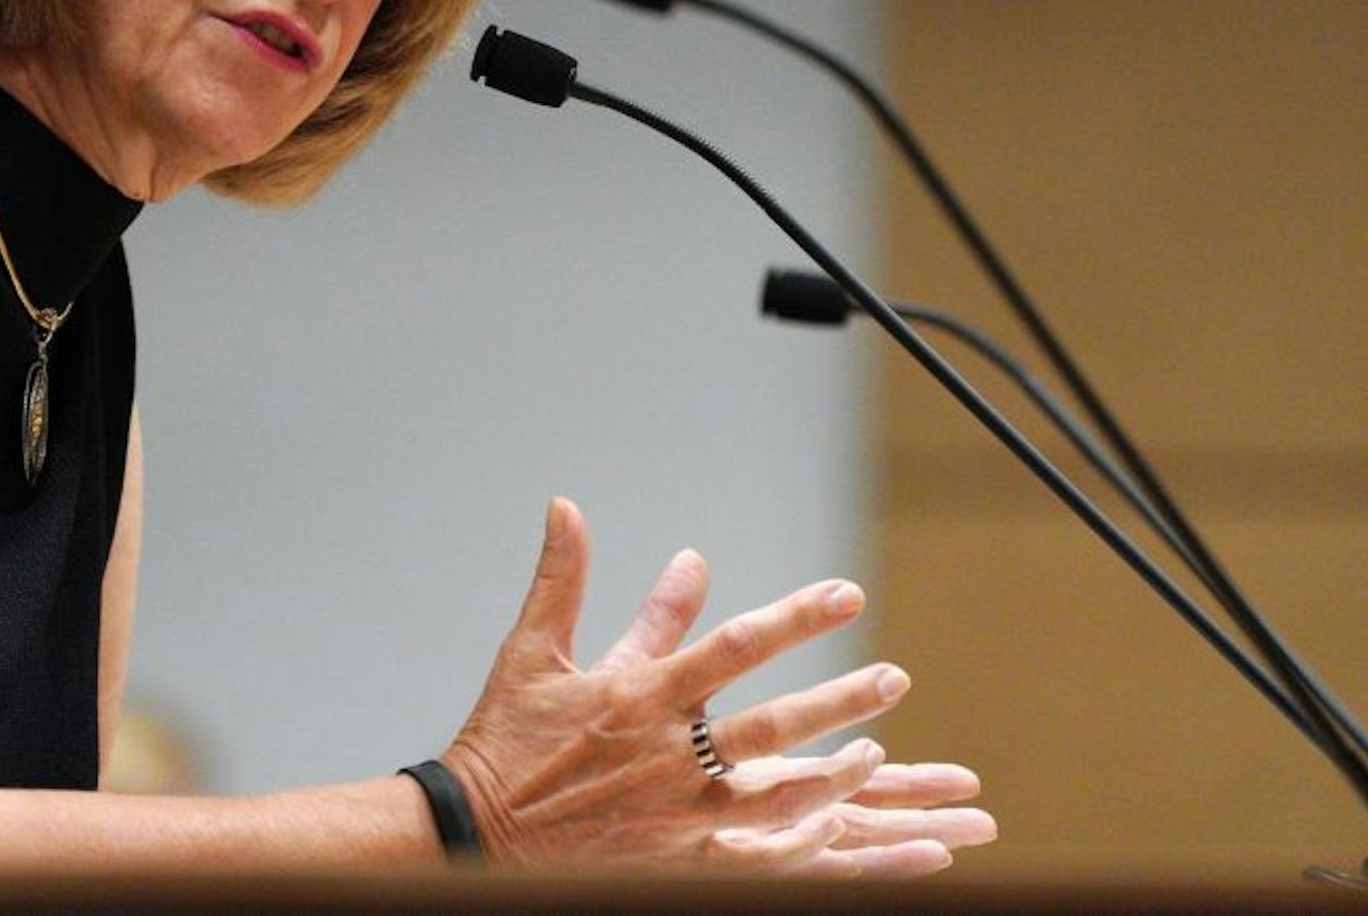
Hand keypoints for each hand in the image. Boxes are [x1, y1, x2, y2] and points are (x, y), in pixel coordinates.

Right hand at [442, 498, 991, 873]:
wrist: (474, 833)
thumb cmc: (504, 737)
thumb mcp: (533, 651)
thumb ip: (563, 577)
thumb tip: (567, 507)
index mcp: (639, 697)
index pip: (735, 648)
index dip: (797, 620)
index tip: (846, 596)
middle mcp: (666, 755)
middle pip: (773, 725)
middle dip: (839, 700)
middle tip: (894, 679)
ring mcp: (676, 814)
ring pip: (776, 798)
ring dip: (831, 776)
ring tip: (874, 756)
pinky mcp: (676, 861)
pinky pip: (753, 858)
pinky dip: (797, 846)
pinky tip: (831, 828)